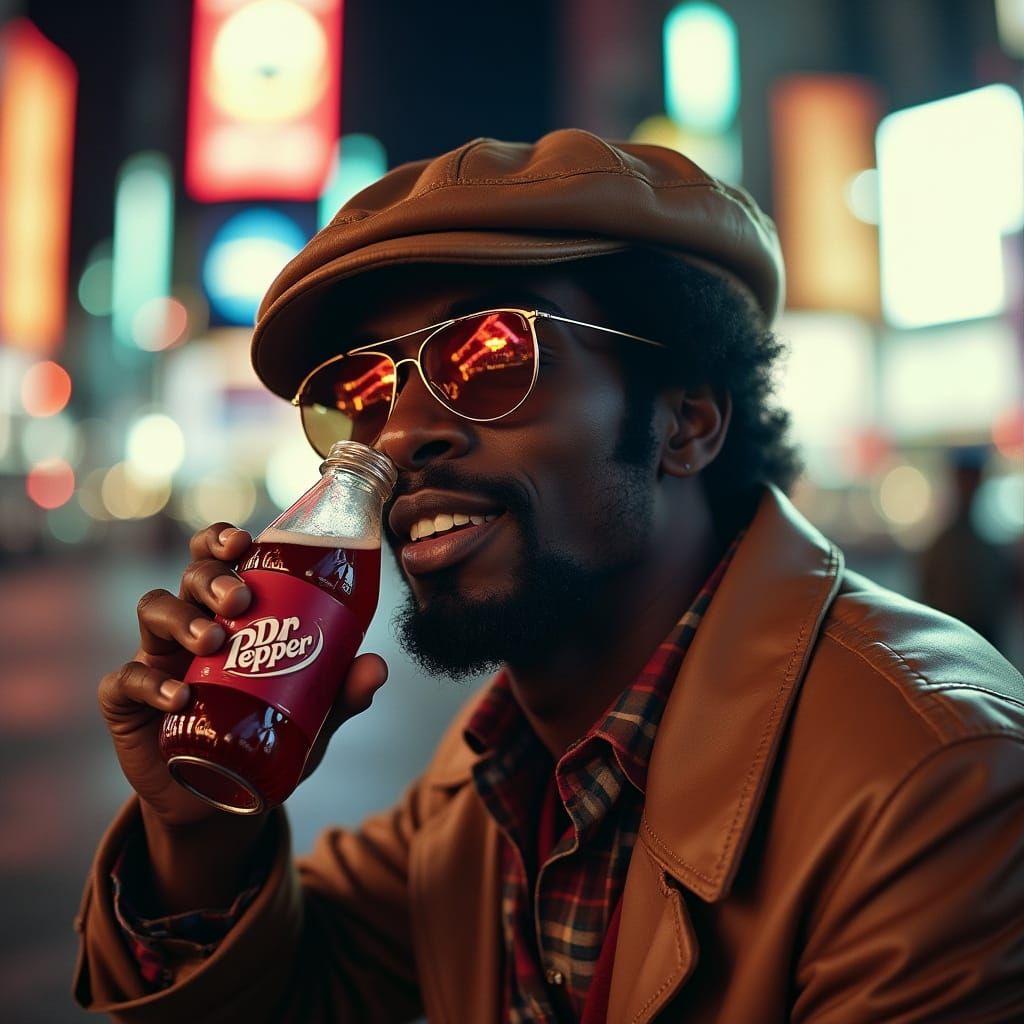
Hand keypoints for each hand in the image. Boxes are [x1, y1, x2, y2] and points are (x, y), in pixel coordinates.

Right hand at [98, 522, 388, 827]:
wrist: (223, 801)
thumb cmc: (265, 738)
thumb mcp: (311, 718)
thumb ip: (342, 693)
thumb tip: (377, 667)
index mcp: (229, 614)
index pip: (219, 560)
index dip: (222, 539)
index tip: (244, 541)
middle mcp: (189, 626)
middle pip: (190, 577)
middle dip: (213, 578)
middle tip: (239, 599)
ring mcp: (153, 660)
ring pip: (153, 611)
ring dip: (183, 618)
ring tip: (213, 640)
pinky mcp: (126, 704)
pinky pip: (125, 681)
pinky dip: (151, 684)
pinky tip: (181, 696)